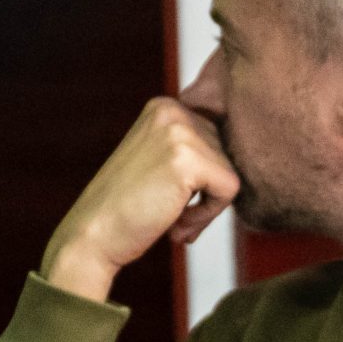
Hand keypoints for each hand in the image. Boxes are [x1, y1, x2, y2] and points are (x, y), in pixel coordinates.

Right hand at [41, 99, 239, 301]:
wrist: (92, 236)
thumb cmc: (127, 208)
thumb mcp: (159, 162)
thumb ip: (194, 149)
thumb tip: (250, 151)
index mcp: (166, 106)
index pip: (218, 139)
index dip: (203, 177)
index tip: (172, 198)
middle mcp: (173, 109)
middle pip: (228, 154)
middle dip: (207, 191)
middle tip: (172, 214)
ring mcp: (180, 131)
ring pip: (231, 172)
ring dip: (207, 205)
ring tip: (171, 220)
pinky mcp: (189, 159)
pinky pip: (230, 190)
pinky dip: (209, 215)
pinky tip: (176, 224)